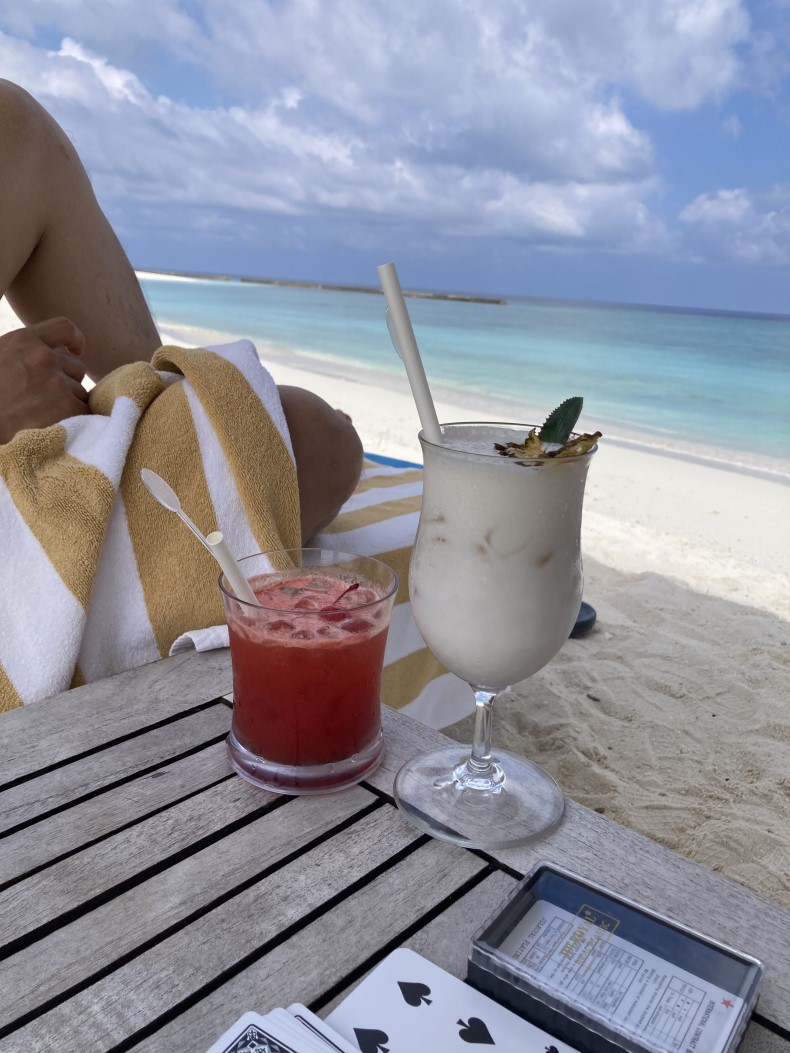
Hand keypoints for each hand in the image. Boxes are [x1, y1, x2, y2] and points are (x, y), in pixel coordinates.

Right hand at [0, 317, 88, 442]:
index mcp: (23, 340)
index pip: (65, 328)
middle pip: (76, 366)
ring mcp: (57, 383)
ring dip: (69, 404)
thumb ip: (22, 352)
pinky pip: (85, 412)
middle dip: (66, 381)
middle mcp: (43, 357)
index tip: (75, 352)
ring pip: (81, 392)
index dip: (74, 341)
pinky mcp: (68, 408)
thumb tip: (56, 352)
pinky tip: (53, 427)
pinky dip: (75, 422)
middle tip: (44, 400)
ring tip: (42, 416)